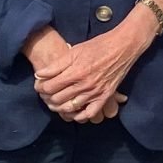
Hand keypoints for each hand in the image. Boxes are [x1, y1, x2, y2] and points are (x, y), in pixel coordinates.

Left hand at [32, 13, 149, 121]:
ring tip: (54, 102)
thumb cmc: (98, 46)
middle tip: (45, 94)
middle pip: (57, 99)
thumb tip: (40, 75)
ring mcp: (95, 92)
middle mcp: (84, 85)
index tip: (39, 85)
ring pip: (70, 108)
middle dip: (47, 97)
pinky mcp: (105, 96)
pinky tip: (73, 112)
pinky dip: (79, 116)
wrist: (122, 47)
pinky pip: (89, 113)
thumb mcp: (74, 51)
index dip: (40, 87)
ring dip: (59, 107)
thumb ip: (56, 65)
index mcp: (75, 72)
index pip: (50, 87)